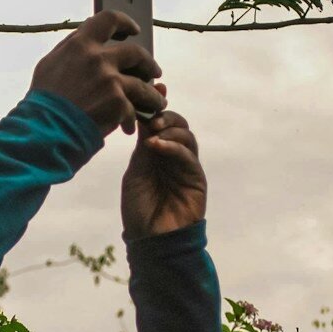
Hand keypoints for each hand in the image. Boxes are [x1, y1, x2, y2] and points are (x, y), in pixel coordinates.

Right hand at [29, 10, 165, 136]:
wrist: (44, 132)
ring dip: (152, 95)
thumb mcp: (49, 66)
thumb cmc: (43, 102)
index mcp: (80, 45)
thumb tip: (82, 37)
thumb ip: (69, 49)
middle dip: (148, 63)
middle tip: (153, 72)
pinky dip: (131, 120)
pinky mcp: (118, 104)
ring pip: (144, 85)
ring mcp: (110, 81)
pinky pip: (134, 110)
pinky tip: (127, 127)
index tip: (134, 30)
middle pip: (136, 53)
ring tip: (156, 104)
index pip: (109, 19)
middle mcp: (98, 59)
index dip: (125, 22)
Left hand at [121, 96, 206, 239]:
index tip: (152, 89)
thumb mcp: (136, 171)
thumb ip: (143, 146)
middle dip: (166, 115)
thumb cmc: (139, 210)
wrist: (150, 242)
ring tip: (154, 132)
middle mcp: (174, 158)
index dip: (157, 106)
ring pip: (187, 137)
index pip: (161, 124)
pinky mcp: (196, 180)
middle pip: (178, 125)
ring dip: (171, 129)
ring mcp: (186, 168)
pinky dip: (173, 147)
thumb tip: (143, 116)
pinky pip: (188, 156)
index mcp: (157, 154)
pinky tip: (157, 146)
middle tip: (151, 117)